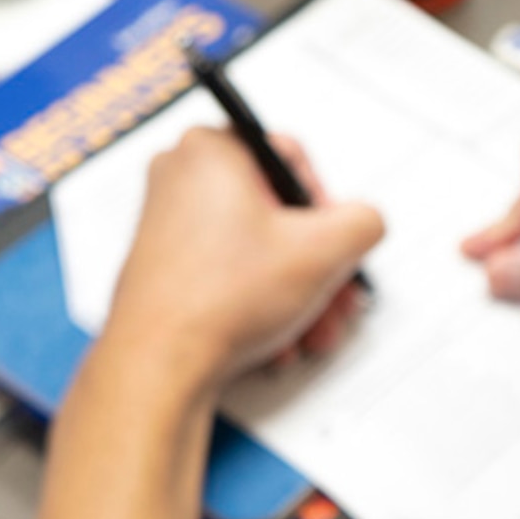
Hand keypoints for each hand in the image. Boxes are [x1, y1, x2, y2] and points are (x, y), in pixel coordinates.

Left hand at [102, 128, 383, 394]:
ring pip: (256, 247)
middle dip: (314, 261)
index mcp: (209, 151)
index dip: (323, 207)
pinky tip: (277, 338)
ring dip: (294, 289)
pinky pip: (229, 271)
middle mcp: (179, 178)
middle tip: (333, 291)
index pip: (291, 159)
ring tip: (310, 328)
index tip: (331, 240)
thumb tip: (363, 222)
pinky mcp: (163, 265)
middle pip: (276, 210)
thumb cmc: (217, 302)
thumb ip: (362, 222)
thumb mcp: (322, 252)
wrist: (156, 367)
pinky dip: (259, 301)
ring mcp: (166, 223)